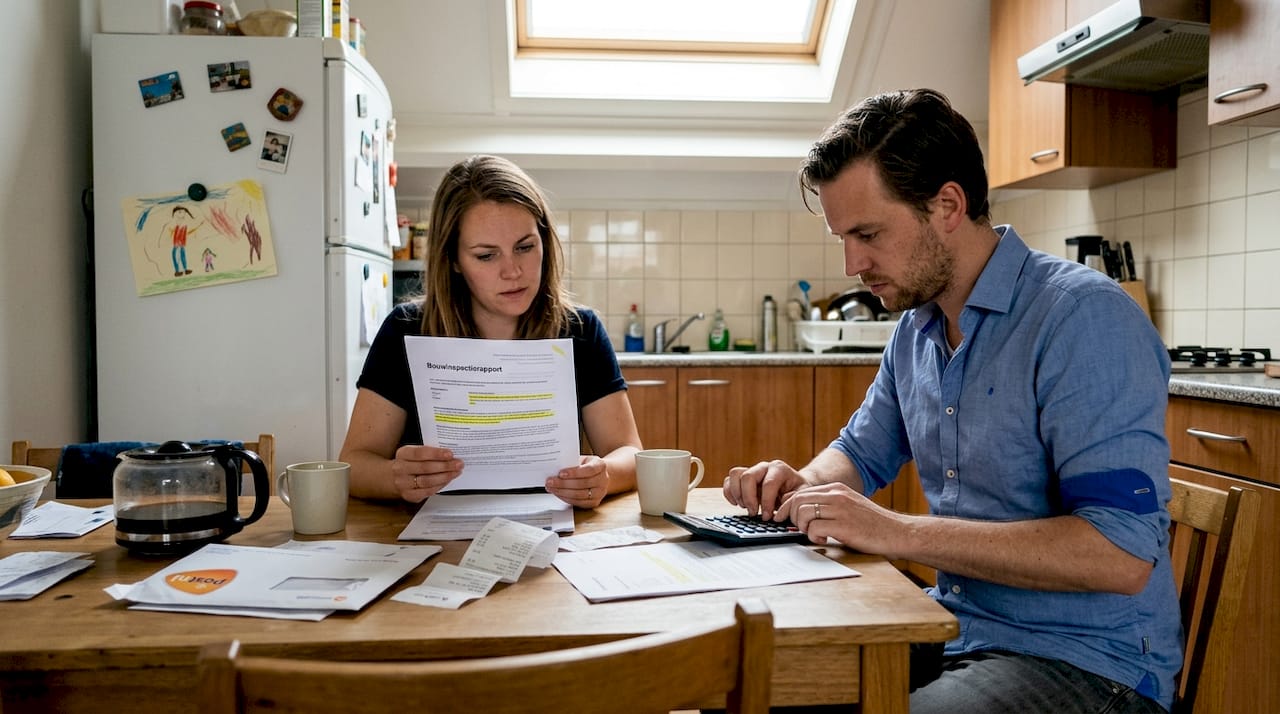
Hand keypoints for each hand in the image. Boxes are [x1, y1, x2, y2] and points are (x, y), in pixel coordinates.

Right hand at [391, 445, 462, 502]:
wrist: (391, 477)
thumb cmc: (408, 462)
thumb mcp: (412, 453)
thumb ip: (427, 452)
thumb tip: (449, 455)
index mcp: (402, 454)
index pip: (420, 453)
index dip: (436, 454)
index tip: (450, 454)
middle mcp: (400, 469)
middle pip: (425, 468)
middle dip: (445, 466)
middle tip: (459, 464)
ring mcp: (403, 483)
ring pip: (427, 481)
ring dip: (445, 477)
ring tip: (456, 472)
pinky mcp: (409, 495)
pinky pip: (427, 491)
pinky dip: (440, 486)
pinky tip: (447, 480)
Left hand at [546, 455, 607, 507]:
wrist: (599, 476)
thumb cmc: (587, 466)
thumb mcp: (583, 460)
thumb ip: (572, 463)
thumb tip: (554, 467)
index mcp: (601, 466)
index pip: (588, 470)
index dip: (574, 472)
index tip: (560, 473)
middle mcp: (603, 480)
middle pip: (582, 484)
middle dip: (563, 483)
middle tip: (550, 481)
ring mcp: (600, 493)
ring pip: (579, 495)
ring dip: (562, 492)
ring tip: (551, 488)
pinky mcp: (594, 502)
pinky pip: (578, 502)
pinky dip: (566, 498)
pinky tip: (558, 493)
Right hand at [723, 460, 811, 517]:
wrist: (793, 486)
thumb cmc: (797, 492)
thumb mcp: (800, 497)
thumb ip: (792, 502)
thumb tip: (779, 511)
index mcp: (780, 469)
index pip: (768, 483)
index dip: (767, 502)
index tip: (767, 517)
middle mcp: (764, 467)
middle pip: (748, 476)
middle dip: (749, 498)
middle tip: (754, 513)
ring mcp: (752, 470)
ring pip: (735, 474)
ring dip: (737, 494)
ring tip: (745, 507)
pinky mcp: (742, 477)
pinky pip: (728, 480)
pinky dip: (729, 493)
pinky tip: (736, 503)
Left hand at [775, 483, 896, 550]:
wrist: (897, 533)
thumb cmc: (873, 524)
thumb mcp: (849, 506)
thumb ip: (828, 505)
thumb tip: (801, 512)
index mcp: (837, 489)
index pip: (800, 492)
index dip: (787, 506)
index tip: (783, 518)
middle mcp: (837, 495)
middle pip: (797, 501)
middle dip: (791, 517)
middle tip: (799, 529)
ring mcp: (840, 509)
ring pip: (803, 513)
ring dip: (803, 527)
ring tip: (815, 534)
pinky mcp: (843, 526)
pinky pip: (814, 528)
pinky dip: (814, 537)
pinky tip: (825, 541)